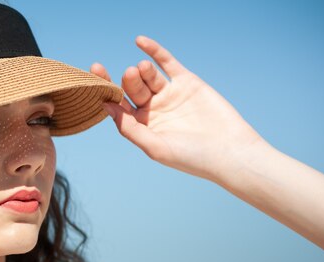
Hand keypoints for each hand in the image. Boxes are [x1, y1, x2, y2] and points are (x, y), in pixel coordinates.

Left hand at [93, 36, 323, 252]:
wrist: (229, 151)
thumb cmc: (191, 157)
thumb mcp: (154, 146)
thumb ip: (129, 128)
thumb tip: (105, 106)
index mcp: (142, 127)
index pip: (118, 106)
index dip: (105, 92)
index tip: (94, 78)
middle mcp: (153, 110)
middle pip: (132, 90)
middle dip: (126, 81)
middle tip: (128, 75)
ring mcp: (169, 95)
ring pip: (148, 77)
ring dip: (141, 71)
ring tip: (139, 70)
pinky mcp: (187, 83)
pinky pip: (167, 64)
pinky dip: (154, 52)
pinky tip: (140, 41)